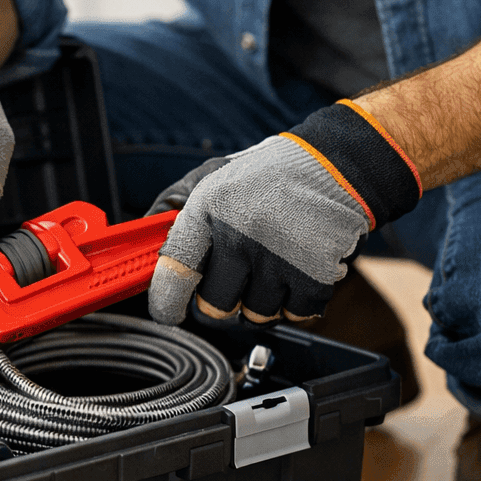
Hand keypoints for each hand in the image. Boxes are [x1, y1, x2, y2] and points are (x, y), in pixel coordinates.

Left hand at [148, 100, 422, 324]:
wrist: (340, 166)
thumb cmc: (271, 176)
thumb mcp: (213, 177)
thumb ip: (173, 208)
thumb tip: (140, 242)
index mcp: (208, 210)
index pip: (172, 272)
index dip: (166, 302)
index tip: (169, 312)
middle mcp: (240, 237)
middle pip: (214, 306)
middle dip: (223, 299)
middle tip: (238, 275)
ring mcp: (278, 260)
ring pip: (255, 314)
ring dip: (262, 299)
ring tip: (275, 262)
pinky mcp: (315, 276)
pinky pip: (294, 315)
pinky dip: (297, 302)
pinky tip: (299, 269)